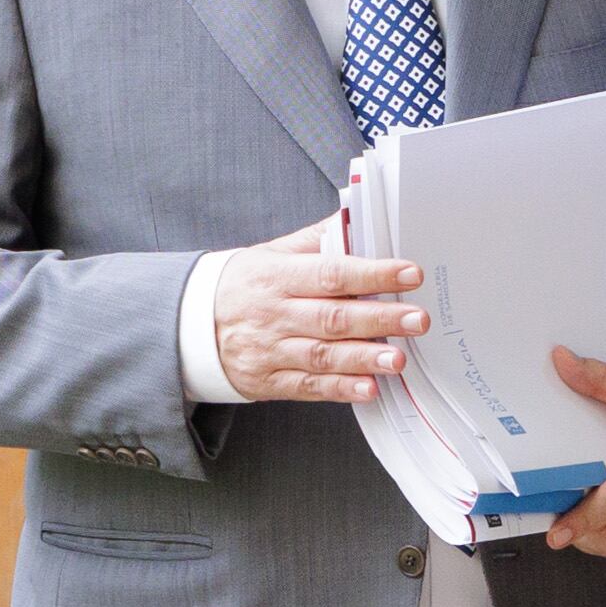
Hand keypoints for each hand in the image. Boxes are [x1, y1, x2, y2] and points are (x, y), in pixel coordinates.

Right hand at [212, 221, 426, 402]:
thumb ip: (318, 239)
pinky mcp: (268, 381)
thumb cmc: (245, 283)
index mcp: (277, 277)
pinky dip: (339, 389)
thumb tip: (359, 217)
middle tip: (417, 319)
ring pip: (323, 356)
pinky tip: (368, 389)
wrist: (188, 326)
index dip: (372, 273)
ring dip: (364, 358)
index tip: (410, 273)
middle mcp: (274, 314)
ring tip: (398, 360)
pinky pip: (308, 387)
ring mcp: (270, 350)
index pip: (330, 273)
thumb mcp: (273, 253)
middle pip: (333, 317)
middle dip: (379, 318)